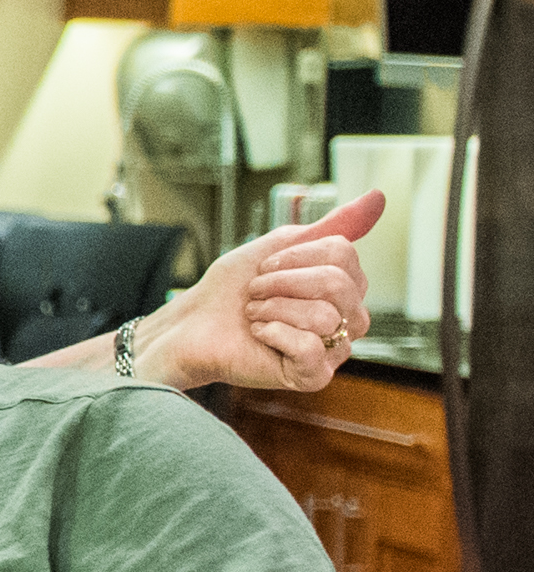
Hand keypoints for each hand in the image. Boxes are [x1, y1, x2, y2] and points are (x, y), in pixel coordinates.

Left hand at [132, 191, 373, 392]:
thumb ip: (333, 226)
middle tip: (256, 292)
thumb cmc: (233, 289)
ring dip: (273, 308)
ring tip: (254, 315)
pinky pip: (311, 348)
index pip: (344, 255)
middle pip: (338, 284)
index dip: (296, 256)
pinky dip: (275, 335)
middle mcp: (348, 318)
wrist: (193, 323)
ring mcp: (333, 348)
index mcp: (345, 286)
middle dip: (283, 282)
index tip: (265, 267)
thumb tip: (378, 196)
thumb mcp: (280, 246)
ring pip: (324, 316)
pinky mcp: (313, 375)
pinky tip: (260, 336)